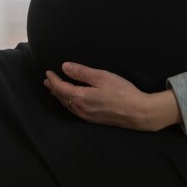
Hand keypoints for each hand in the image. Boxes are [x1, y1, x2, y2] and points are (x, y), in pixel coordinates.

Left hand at [43, 62, 182, 131]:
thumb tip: (64, 67)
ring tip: (55, 89)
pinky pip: (74, 110)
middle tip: (47, 80)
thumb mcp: (102, 77)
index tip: (48, 72)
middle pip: (61, 97)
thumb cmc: (122, 92)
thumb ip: (81, 72)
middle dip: (53, 88)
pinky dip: (68, 103)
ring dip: (60, 96)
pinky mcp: (93, 120)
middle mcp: (80, 109)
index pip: (60, 88)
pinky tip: (70, 100)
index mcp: (80, 97)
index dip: (53, 79)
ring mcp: (86, 116)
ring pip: (67, 105)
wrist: (138, 113)